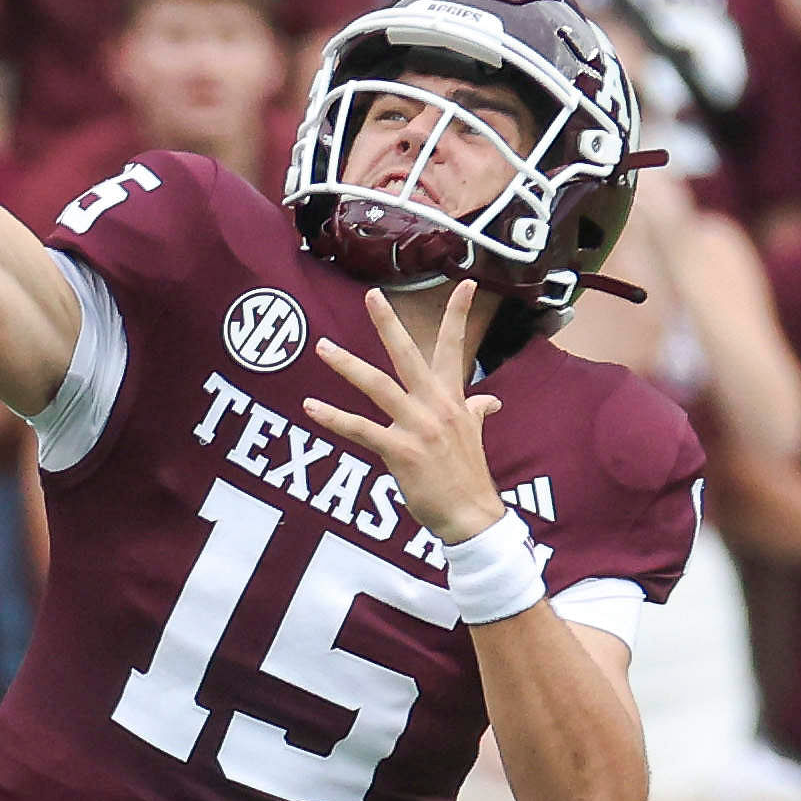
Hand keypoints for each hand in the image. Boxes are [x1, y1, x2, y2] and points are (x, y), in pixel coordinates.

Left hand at [299, 285, 509, 554]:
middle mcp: (436, 406)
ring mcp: (418, 427)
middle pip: (410, 355)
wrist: (473, 516)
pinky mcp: (401, 452)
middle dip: (390, 324)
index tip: (467, 283)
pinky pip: (361, 430)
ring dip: (348, 365)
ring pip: (378, 387)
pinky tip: (310, 408)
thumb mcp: (474, 437)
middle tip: (372, 295)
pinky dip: (334, 418)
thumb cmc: (469, 477)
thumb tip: (490, 401)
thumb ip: (477, 412)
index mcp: (453, 399)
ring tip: (322, 347)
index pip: (455, 348)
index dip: (459, 315)